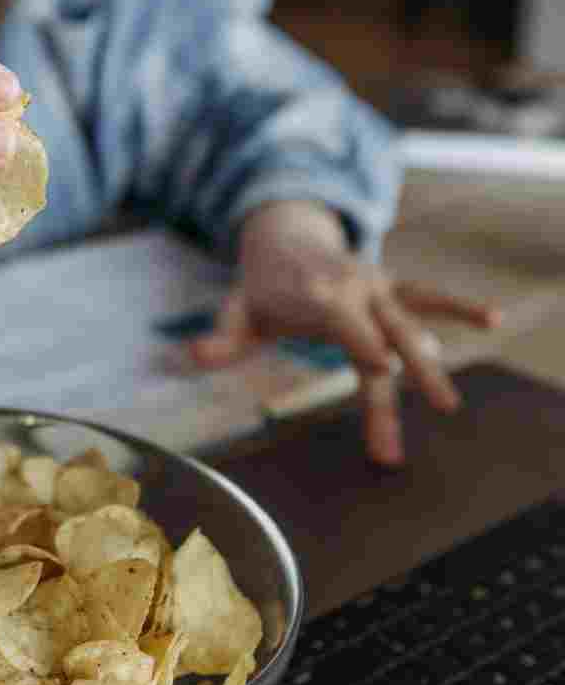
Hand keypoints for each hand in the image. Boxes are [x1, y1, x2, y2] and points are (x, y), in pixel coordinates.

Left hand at [191, 201, 500, 464]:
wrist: (283, 237)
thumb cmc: (259, 287)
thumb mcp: (236, 311)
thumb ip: (221, 338)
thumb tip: (192, 358)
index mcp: (317, 293)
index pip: (343, 322)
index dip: (362, 341)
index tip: (381, 367)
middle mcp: (353, 287)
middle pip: (379, 342)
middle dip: (389, 393)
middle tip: (391, 447)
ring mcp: (376, 285)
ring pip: (410, 326)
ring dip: (430, 365)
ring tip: (447, 407)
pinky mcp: (391, 285)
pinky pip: (428, 295)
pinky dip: (459, 305)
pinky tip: (492, 318)